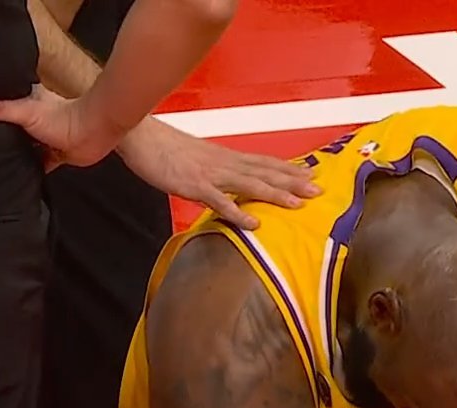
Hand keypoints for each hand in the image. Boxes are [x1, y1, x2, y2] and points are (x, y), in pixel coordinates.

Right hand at [0, 86, 127, 168]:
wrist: (91, 133)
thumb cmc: (63, 117)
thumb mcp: (25, 111)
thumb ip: (1, 109)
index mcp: (28, 105)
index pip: (4, 109)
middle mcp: (35, 122)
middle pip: (13, 132)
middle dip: (2, 138)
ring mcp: (45, 139)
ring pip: (25, 149)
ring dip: (17, 156)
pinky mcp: (55, 156)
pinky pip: (39, 165)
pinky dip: (31, 171)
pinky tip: (19, 177)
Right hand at [118, 119, 321, 228]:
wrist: (138, 135)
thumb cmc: (164, 148)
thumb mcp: (196, 158)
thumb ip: (215, 170)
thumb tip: (228, 181)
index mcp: (224, 156)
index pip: (263, 162)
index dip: (287, 168)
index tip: (311, 174)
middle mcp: (223, 162)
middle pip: (264, 171)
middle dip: (292, 181)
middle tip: (318, 190)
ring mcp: (210, 174)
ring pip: (249, 184)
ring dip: (275, 194)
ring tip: (297, 204)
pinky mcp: (193, 185)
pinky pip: (219, 201)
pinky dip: (237, 212)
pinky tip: (254, 223)